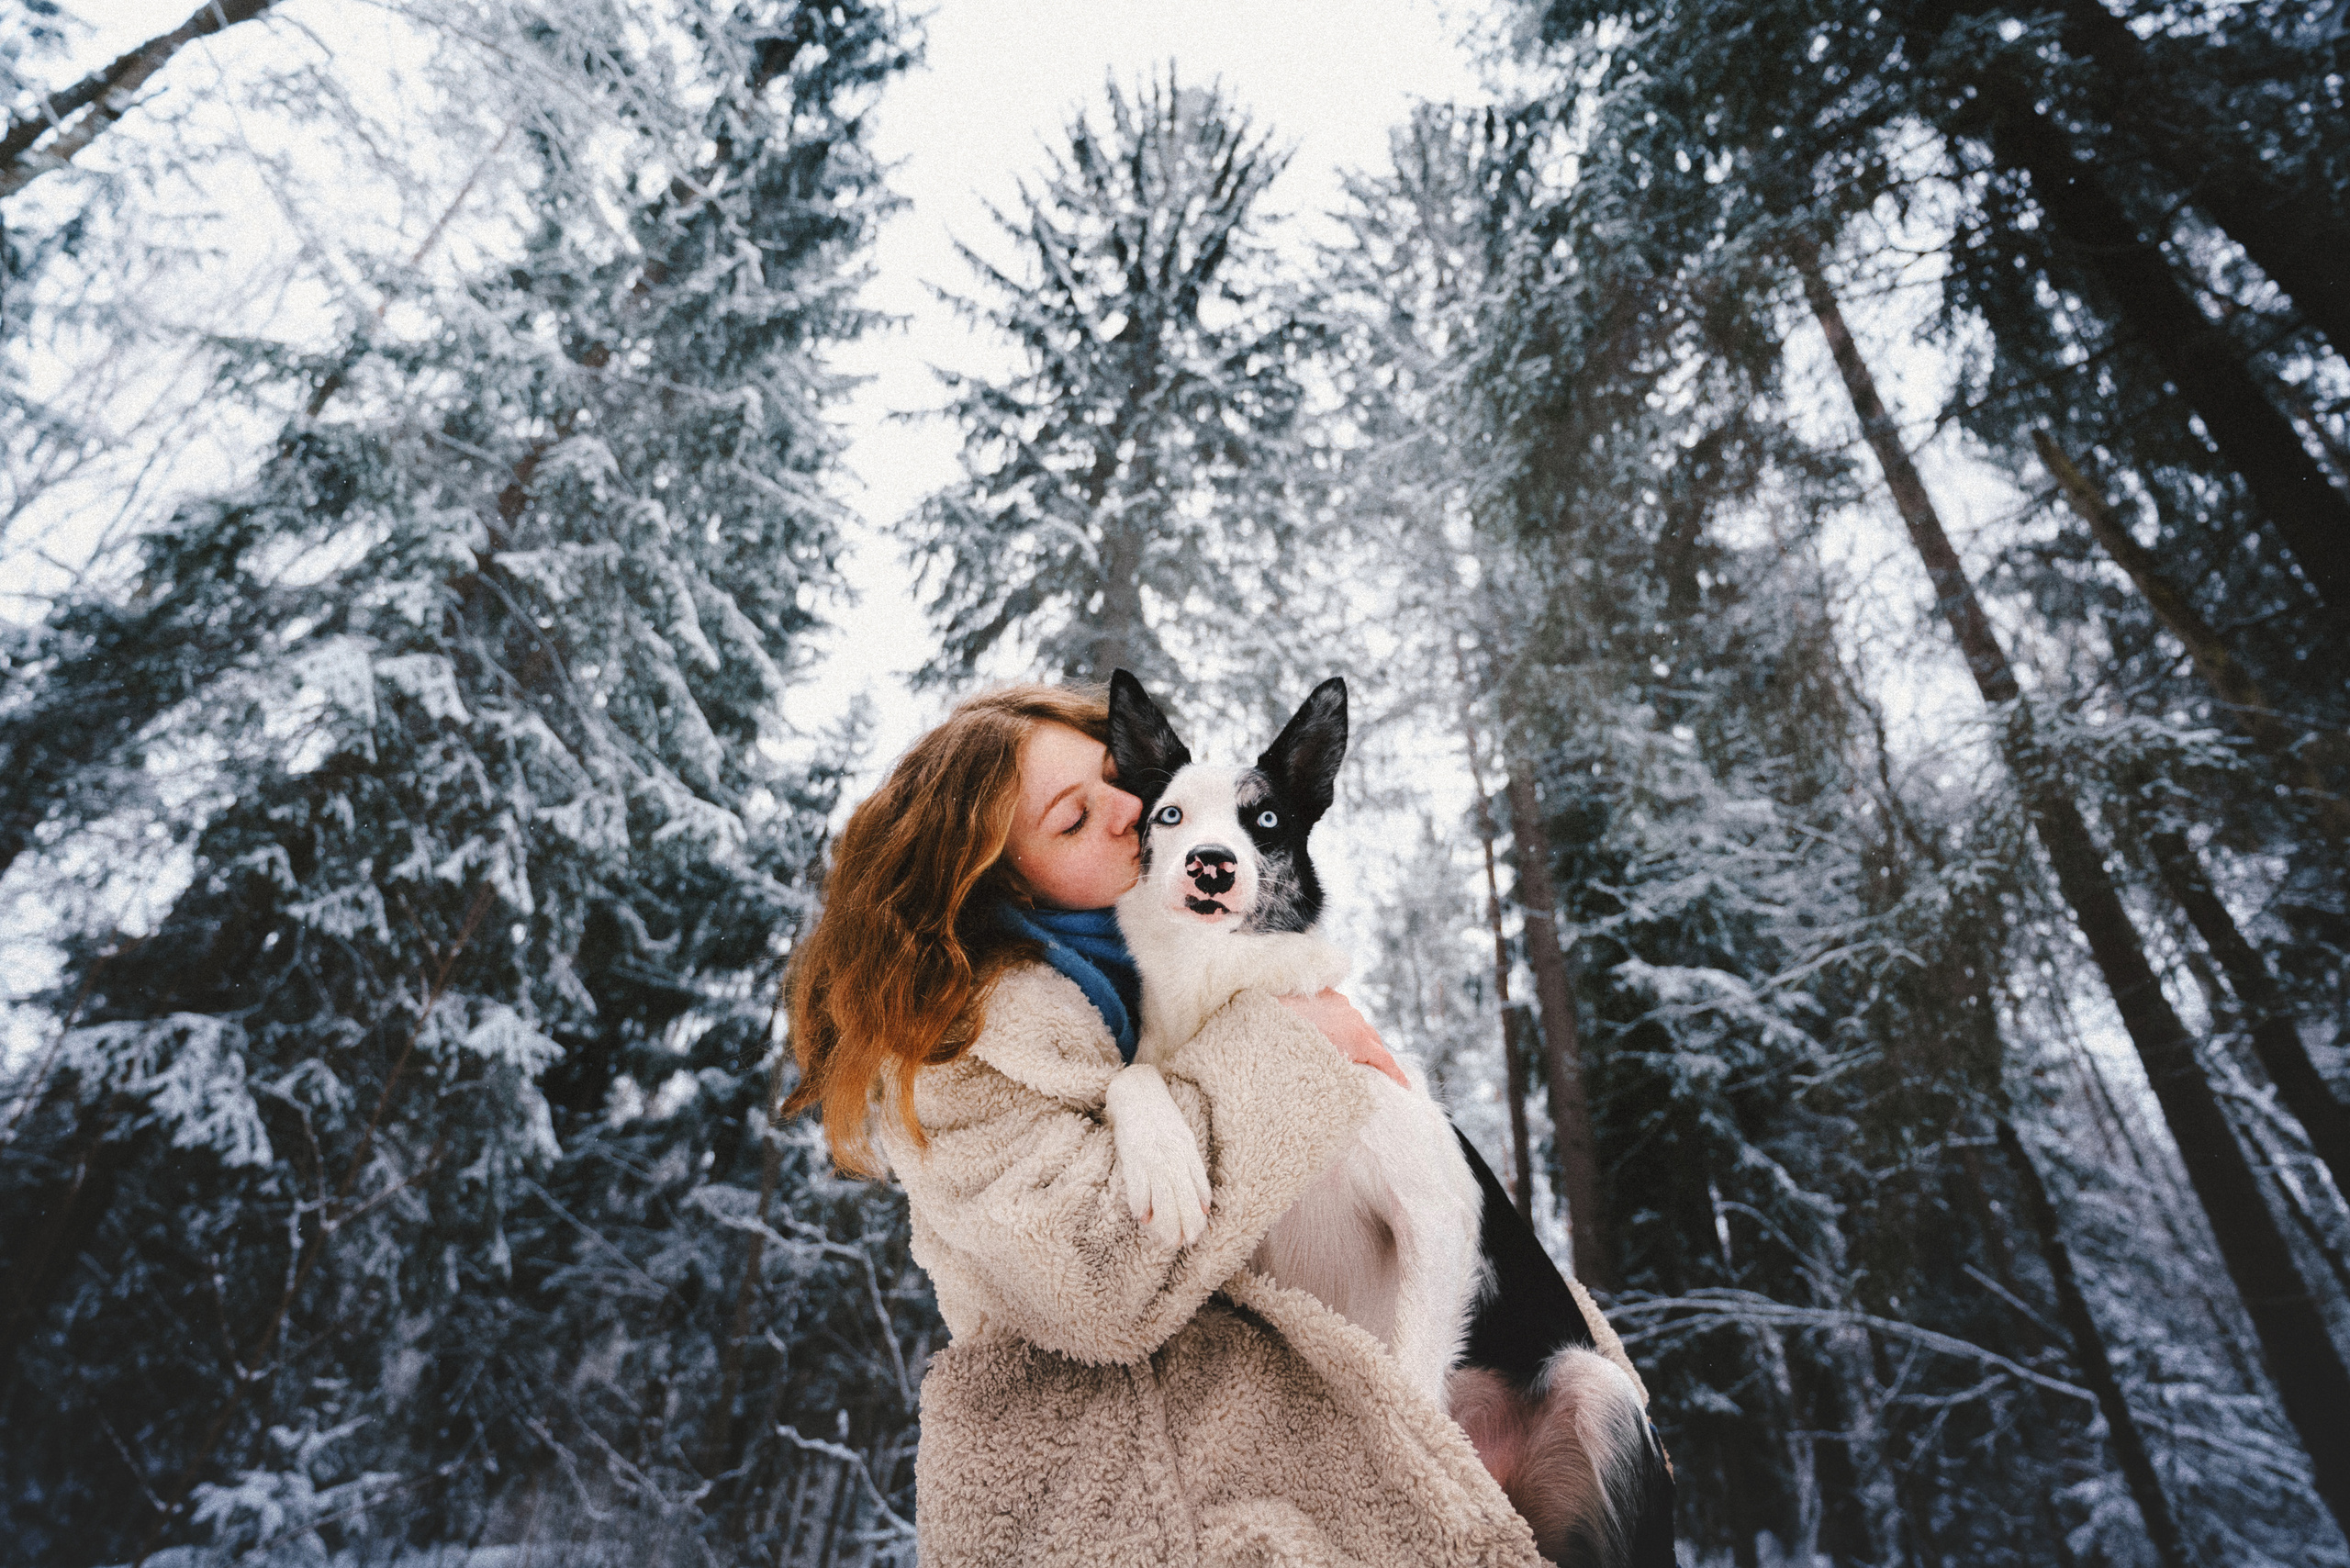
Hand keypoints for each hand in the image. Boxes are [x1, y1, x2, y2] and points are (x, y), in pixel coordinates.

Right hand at [1103, 1065, 1211, 1247]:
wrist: (1136, 1091)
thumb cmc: (1159, 1117)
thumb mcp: (1181, 1138)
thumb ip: (1190, 1166)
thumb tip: (1203, 1202)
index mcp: (1187, 1149)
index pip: (1198, 1186)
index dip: (1198, 1211)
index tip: (1198, 1232)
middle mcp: (1173, 1154)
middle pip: (1182, 1195)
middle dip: (1185, 1223)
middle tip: (1184, 1243)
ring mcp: (1153, 1154)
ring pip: (1164, 1194)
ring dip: (1166, 1221)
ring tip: (1167, 1240)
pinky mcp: (1133, 1153)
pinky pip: (1139, 1183)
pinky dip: (1141, 1202)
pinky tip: (1143, 1218)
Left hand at [1279, 988, 1406, 1088]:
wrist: (1267, 1011)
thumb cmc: (1290, 1049)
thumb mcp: (1322, 1069)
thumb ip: (1343, 1074)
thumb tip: (1350, 1082)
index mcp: (1357, 1039)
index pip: (1385, 1060)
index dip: (1396, 1075)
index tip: (1405, 1087)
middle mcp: (1354, 1018)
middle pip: (1373, 1039)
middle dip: (1377, 1056)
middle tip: (1377, 1072)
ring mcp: (1340, 1003)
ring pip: (1355, 1023)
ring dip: (1355, 1037)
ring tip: (1347, 1051)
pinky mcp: (1325, 992)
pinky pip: (1339, 1009)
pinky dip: (1339, 1021)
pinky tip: (1328, 1029)